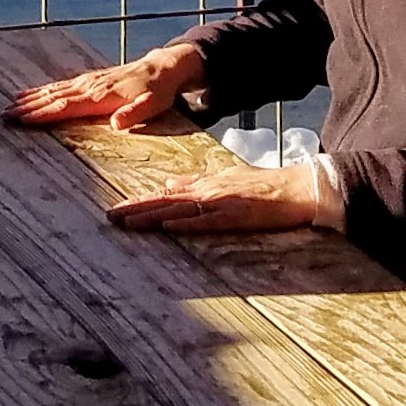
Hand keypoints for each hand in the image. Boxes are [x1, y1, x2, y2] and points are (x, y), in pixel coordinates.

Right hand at [4, 43, 204, 130]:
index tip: (22, 120)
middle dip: (27, 107)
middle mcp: (89, 87)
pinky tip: (29, 94)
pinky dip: (41, 90)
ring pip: (53, 90)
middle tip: (3, 116)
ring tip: (9, 106)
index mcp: (100, 97)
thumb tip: (117, 123)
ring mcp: (87, 81)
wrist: (162, 68)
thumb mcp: (153, 105)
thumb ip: (135, 114)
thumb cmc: (158, 92)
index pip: (66, 106)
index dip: (43, 114)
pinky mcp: (88, 80)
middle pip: (53, 98)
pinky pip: (59, 86)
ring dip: (30, 98)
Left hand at [105, 161, 333, 235]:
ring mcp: (221, 203)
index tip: (118, 209)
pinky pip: (207, 221)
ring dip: (152, 217)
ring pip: (180, 211)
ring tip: (128, 223)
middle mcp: (208, 192)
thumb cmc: (263, 185)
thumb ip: (196, 182)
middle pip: (165, 202)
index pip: (166, 196)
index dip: (140, 203)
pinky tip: (169, 227)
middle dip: (137, 210)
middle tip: (110, 217)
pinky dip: (187, 224)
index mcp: (205, 185)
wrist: (296, 187)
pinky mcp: (236, 216)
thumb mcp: (225, 178)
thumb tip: (168, 183)